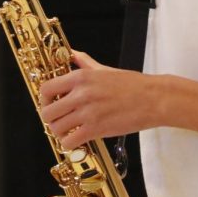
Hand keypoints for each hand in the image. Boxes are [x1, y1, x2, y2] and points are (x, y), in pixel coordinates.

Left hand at [38, 50, 163, 150]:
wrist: (153, 98)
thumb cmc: (132, 84)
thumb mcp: (104, 69)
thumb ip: (84, 62)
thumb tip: (71, 53)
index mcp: (81, 77)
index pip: (47, 89)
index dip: (44, 100)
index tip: (50, 104)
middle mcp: (81, 94)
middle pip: (47, 112)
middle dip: (50, 119)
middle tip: (60, 120)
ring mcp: (88, 112)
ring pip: (56, 128)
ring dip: (60, 132)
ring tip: (69, 131)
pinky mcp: (96, 129)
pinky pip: (70, 141)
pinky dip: (70, 144)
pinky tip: (78, 139)